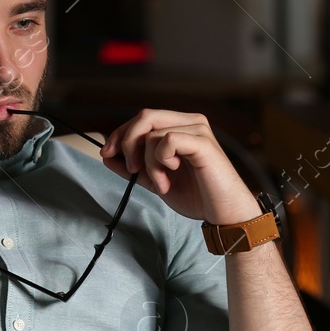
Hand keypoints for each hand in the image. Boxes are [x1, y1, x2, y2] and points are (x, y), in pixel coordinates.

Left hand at [99, 109, 259, 224]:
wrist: (223, 214)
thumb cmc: (196, 196)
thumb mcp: (155, 180)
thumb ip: (133, 167)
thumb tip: (107, 155)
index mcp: (181, 126)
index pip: (143, 118)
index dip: (120, 133)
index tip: (106, 153)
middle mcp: (190, 121)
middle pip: (145, 116)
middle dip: (128, 142)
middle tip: (131, 169)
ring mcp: (198, 129)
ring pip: (153, 134)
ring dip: (148, 163)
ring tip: (161, 183)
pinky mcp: (203, 142)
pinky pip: (166, 141)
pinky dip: (160, 161)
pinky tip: (172, 174)